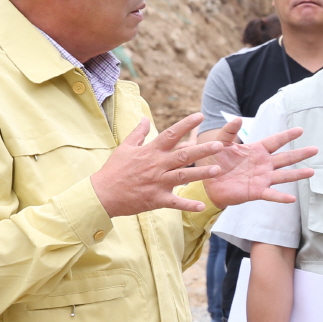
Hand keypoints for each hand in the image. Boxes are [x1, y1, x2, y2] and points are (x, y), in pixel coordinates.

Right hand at [91, 113, 224, 216]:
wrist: (102, 194)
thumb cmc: (114, 170)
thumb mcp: (125, 147)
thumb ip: (138, 133)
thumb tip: (145, 118)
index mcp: (151, 151)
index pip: (171, 134)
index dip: (186, 124)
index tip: (200, 116)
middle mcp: (157, 165)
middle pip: (183, 155)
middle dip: (202, 150)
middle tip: (220, 144)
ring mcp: (158, 182)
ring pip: (183, 177)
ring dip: (200, 174)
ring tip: (217, 170)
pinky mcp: (156, 199)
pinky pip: (175, 202)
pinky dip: (188, 205)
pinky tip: (202, 205)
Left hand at [199, 117, 316, 207]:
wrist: (208, 183)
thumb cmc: (215, 162)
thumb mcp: (220, 144)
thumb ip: (229, 131)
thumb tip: (238, 118)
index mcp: (257, 151)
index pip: (275, 141)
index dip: (287, 136)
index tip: (300, 130)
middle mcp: (263, 164)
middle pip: (285, 158)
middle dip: (300, 154)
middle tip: (315, 149)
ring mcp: (262, 178)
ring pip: (284, 176)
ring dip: (297, 174)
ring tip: (311, 172)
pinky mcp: (257, 192)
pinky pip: (271, 194)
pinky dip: (281, 197)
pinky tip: (292, 199)